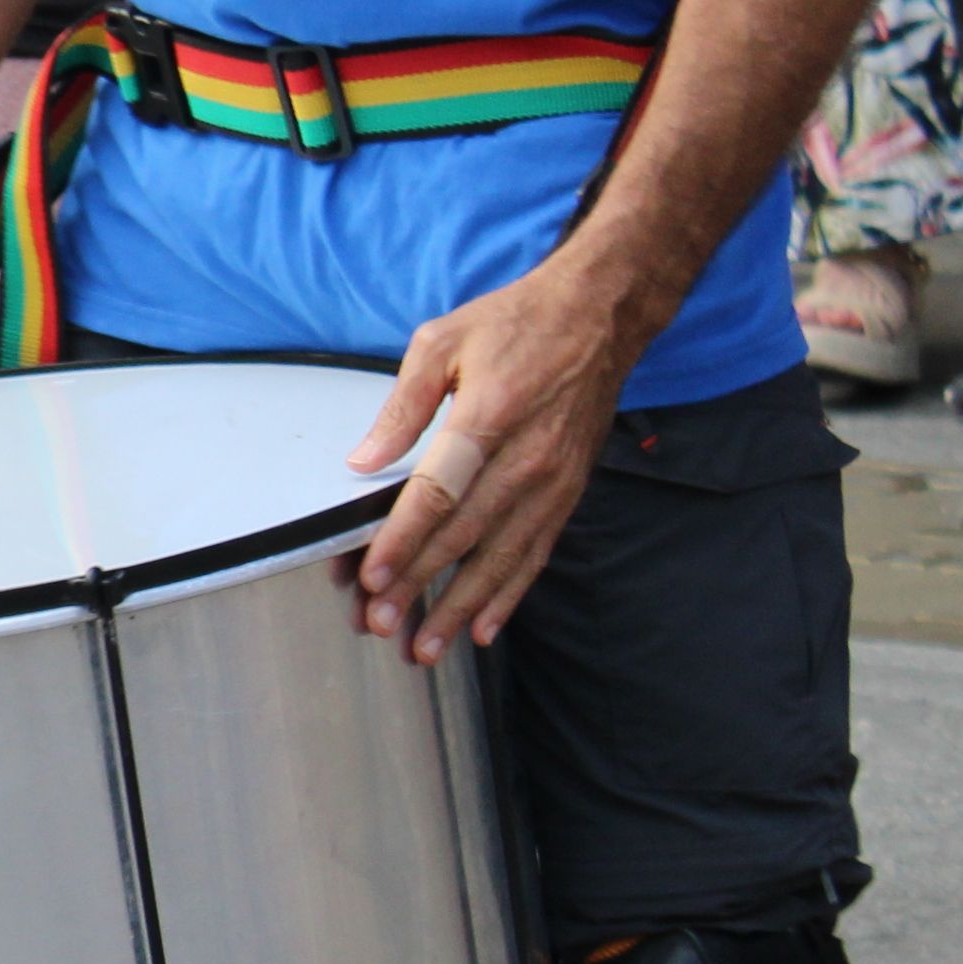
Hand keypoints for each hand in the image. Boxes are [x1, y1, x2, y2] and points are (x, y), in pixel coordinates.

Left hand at [342, 252, 661, 663]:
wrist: (599, 316)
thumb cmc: (515, 323)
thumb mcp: (443, 342)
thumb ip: (402, 406)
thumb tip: (363, 460)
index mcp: (488, 418)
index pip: (438, 493)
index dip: (402, 540)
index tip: (372, 577)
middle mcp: (526, 459)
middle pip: (464, 537)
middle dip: (419, 587)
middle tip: (381, 626)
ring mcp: (552, 481)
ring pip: (501, 558)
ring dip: (461, 608)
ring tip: (426, 647)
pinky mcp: (568, 492)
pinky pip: (535, 553)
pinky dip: (509, 595)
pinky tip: (483, 627)